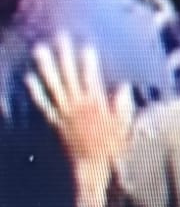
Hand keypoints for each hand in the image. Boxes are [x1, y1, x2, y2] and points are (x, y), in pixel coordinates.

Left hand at [27, 36, 134, 173]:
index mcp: (97, 106)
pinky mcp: (55, 123)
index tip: (87, 46)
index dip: (89, 62)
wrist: (92, 170)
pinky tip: (29, 78)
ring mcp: (65, 114)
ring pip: (54, 86)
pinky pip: (43, 105)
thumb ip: (122, 106)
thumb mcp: (123, 128)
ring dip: (46, 67)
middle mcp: (79, 106)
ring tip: (40, 49)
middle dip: (66, 55)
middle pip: (71, 75)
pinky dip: (36, 92)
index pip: (92, 78)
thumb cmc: (111, 151)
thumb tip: (123, 86)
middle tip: (61, 37)